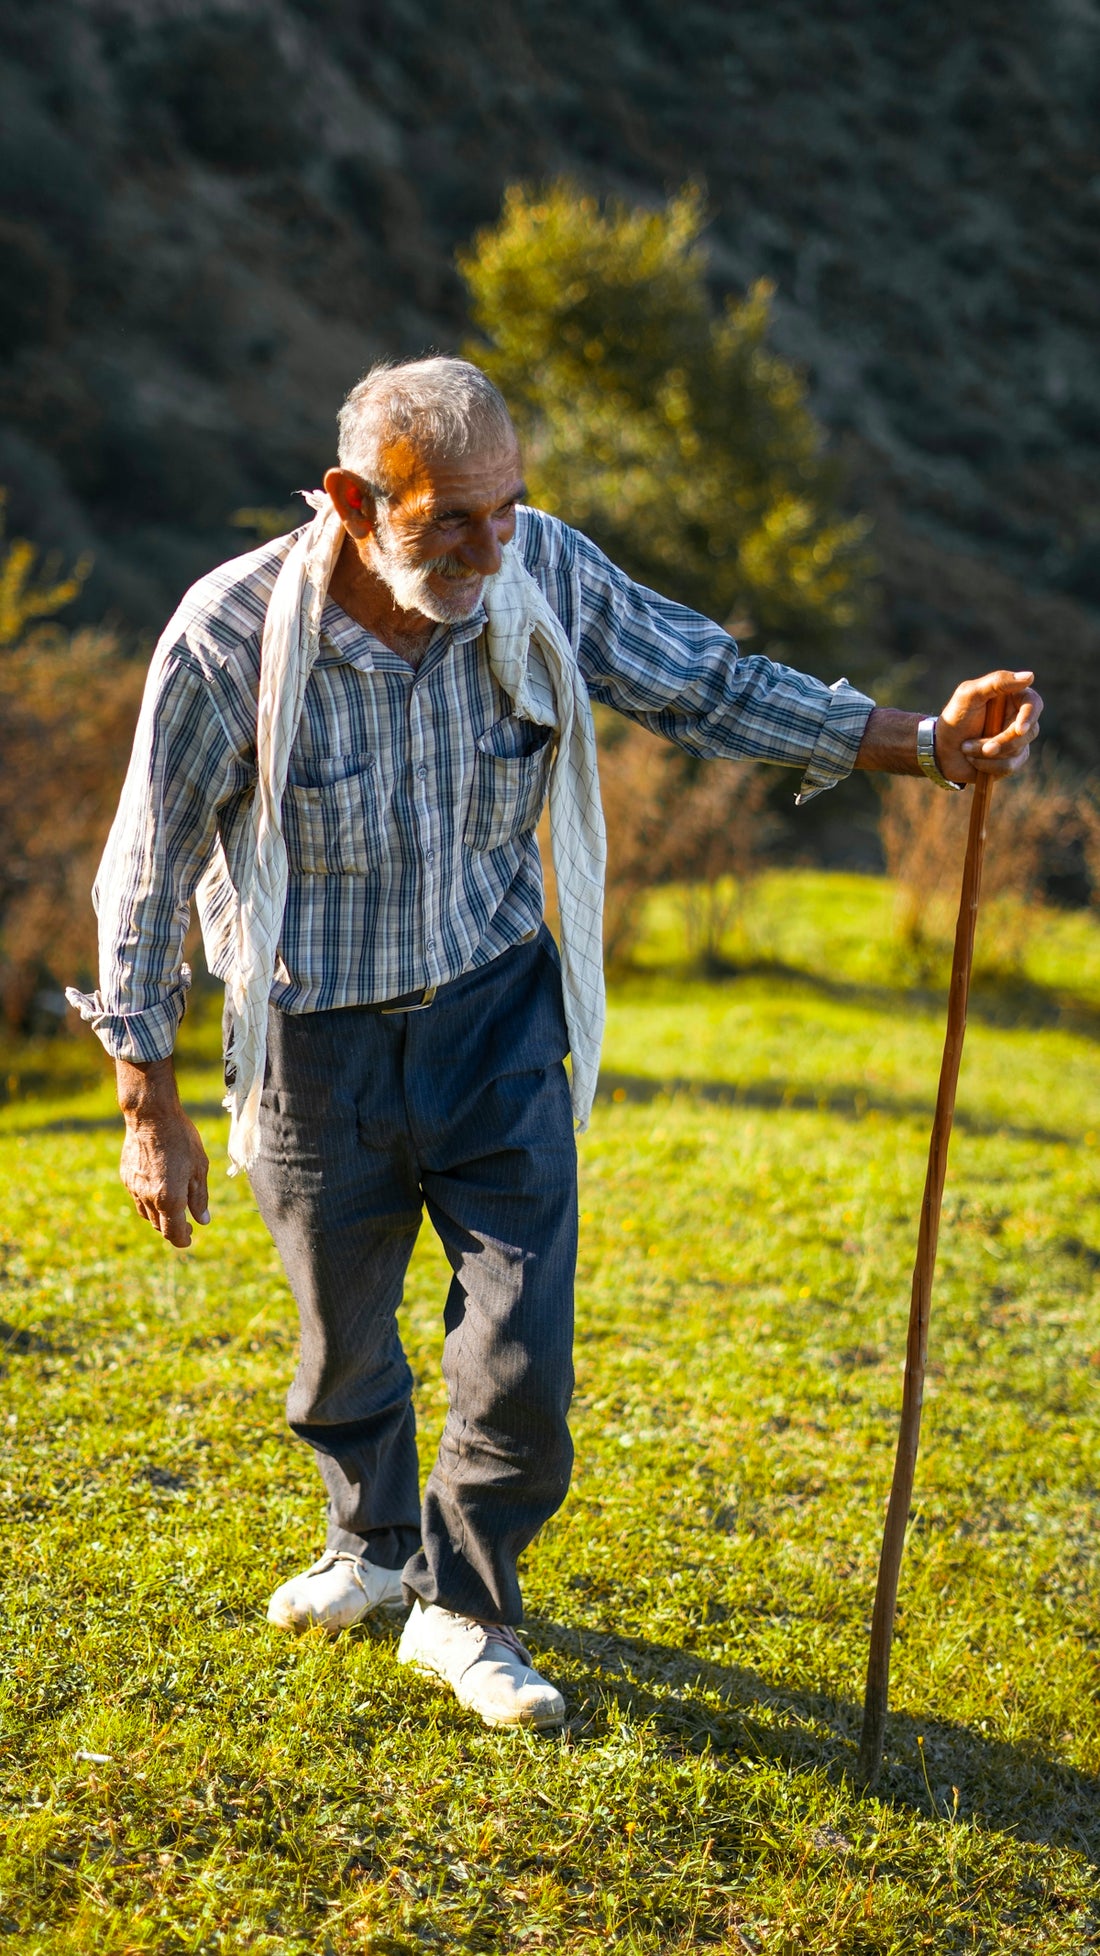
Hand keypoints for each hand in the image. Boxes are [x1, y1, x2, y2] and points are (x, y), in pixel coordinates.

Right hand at [116, 1056, 209, 1248]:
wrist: (151, 1117)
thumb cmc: (181, 1139)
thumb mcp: (199, 1168)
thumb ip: (199, 1198)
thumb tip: (203, 1220)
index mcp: (169, 1199)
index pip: (173, 1233)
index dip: (183, 1240)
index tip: (189, 1238)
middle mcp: (149, 1198)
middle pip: (159, 1226)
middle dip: (173, 1229)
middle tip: (186, 1224)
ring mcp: (134, 1188)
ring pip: (146, 1214)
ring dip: (159, 1216)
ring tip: (172, 1207)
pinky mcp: (126, 1177)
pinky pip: (137, 1197)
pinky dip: (148, 1200)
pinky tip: (158, 1188)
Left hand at [934, 670, 1041, 784]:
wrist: (941, 749)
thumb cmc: (954, 718)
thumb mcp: (968, 695)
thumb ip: (996, 682)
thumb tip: (1030, 676)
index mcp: (1012, 698)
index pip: (1034, 703)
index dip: (1029, 717)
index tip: (1019, 729)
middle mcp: (1019, 718)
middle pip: (1028, 731)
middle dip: (1001, 741)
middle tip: (975, 746)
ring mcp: (1018, 740)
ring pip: (1018, 751)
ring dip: (987, 754)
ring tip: (966, 749)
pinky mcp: (1012, 760)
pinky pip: (1010, 766)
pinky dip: (988, 766)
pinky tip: (973, 760)